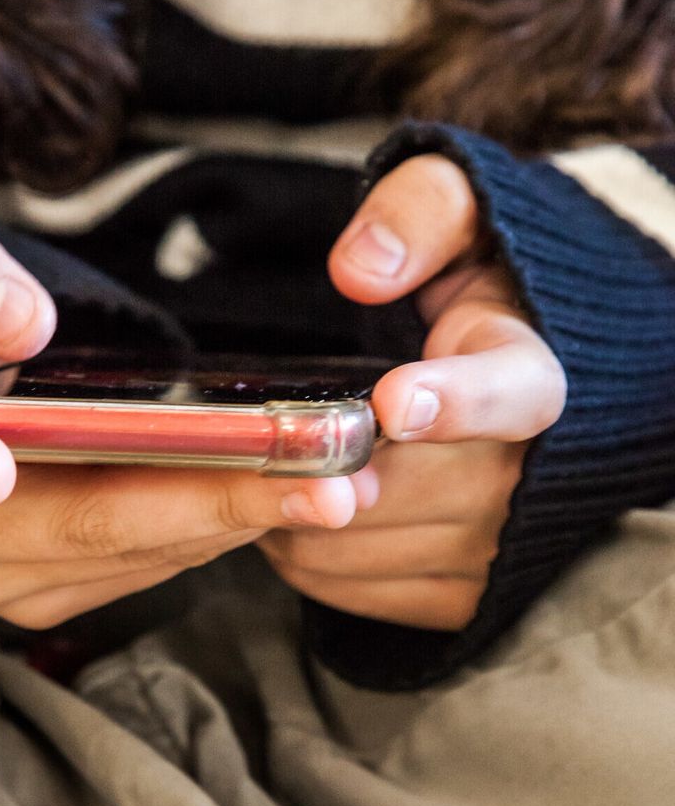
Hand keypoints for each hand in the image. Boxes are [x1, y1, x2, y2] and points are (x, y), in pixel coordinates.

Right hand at [0, 160, 369, 627]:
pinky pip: (120, 576)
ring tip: (319, 491)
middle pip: (39, 529)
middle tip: (302, 483)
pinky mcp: (28, 585)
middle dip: (177, 506)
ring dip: (212, 529)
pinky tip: (270, 504)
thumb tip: (15, 322)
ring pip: (96, 562)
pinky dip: (197, 540)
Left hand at [260, 154, 566, 630]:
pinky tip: (290, 514)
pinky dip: (309, 561)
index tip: (392, 401)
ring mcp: (496, 541)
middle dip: (340, 472)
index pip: (512, 395)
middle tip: (274, 444)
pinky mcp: (457, 593)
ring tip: (275, 472)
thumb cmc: (461, 284)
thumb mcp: (453, 211)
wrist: (483, 368)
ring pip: (376, 548)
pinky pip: (362, 593)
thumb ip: (418, 217)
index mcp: (530, 371)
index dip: (452, 402)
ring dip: (306, 518)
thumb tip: (364, 268)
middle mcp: (529, 470)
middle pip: (427, 490)